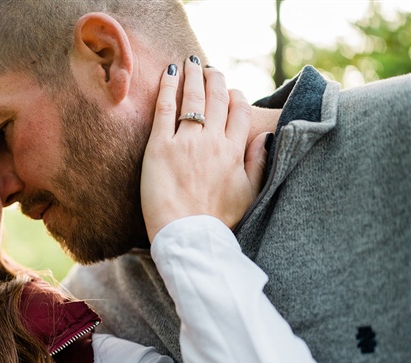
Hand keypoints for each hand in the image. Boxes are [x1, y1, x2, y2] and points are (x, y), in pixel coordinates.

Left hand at [140, 57, 268, 242]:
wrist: (188, 236)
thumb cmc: (218, 221)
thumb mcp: (249, 194)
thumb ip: (258, 162)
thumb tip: (265, 137)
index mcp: (235, 151)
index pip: (240, 112)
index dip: (236, 97)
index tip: (231, 91)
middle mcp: (213, 141)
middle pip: (217, 99)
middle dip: (214, 79)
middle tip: (209, 68)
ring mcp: (186, 142)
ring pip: (193, 98)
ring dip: (193, 76)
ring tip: (190, 63)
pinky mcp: (160, 147)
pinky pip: (165, 109)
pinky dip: (168, 88)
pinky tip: (168, 73)